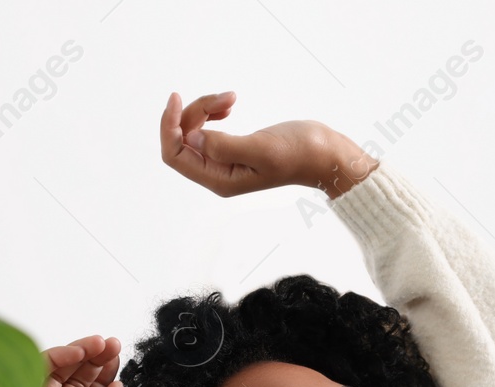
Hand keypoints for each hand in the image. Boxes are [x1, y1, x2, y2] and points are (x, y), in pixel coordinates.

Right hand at [30, 335, 132, 386]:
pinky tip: (81, 351)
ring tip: (101, 343)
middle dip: (97, 359)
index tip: (117, 356)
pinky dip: (61, 355)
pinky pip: (44, 369)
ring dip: (83, 352)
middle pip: (79, 379)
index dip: (107, 374)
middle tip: (112, 344)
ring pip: (63, 371)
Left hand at [159, 90, 377, 198]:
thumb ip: (224, 146)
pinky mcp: (232, 147)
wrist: (326, 153)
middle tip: (226, 99)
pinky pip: (207, 127)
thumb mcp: (262, 149)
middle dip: (195, 112)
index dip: (169, 127)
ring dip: (207, 107)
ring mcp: (224, 161)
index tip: (177, 98)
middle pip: (183, 139)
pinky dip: (212, 111)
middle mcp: (217, 173)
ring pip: (194, 129)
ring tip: (231, 98)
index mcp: (220, 180)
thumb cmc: (300, 153)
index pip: (175, 155)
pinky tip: (229, 105)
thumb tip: (191, 139)